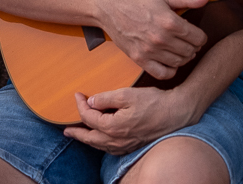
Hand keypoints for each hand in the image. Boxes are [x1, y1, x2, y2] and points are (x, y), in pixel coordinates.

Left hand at [63, 88, 196, 154]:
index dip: (80, 105)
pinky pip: (110, 148)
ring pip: (100, 145)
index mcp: (113, 126)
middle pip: (90, 138)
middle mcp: (117, 140)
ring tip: (80, 135)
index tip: (77, 95)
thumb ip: (106, 98)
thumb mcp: (127, 94)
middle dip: (77, 133)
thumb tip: (91, 102)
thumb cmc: (154, 102)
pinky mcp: (132, 145)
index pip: (89, 117)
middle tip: (66, 130)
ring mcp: (125, 145)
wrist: (176, 113)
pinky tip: (101, 140)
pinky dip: (101, 144)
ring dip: (88, 140)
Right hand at [97, 0, 208, 79]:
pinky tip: (169, 61)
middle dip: (193, 47)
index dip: (200, 36)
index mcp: (170, 22)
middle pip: (190, 51)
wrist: (112, 9)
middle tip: (189, 42)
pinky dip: (170, 70)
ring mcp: (150, 51)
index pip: (198, 38)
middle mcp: (161, 38)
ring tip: (180, 50)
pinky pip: (162, 73)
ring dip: (183, 58)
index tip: (196, 35)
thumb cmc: (139, 2)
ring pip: (178, 62)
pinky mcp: (140, 59)